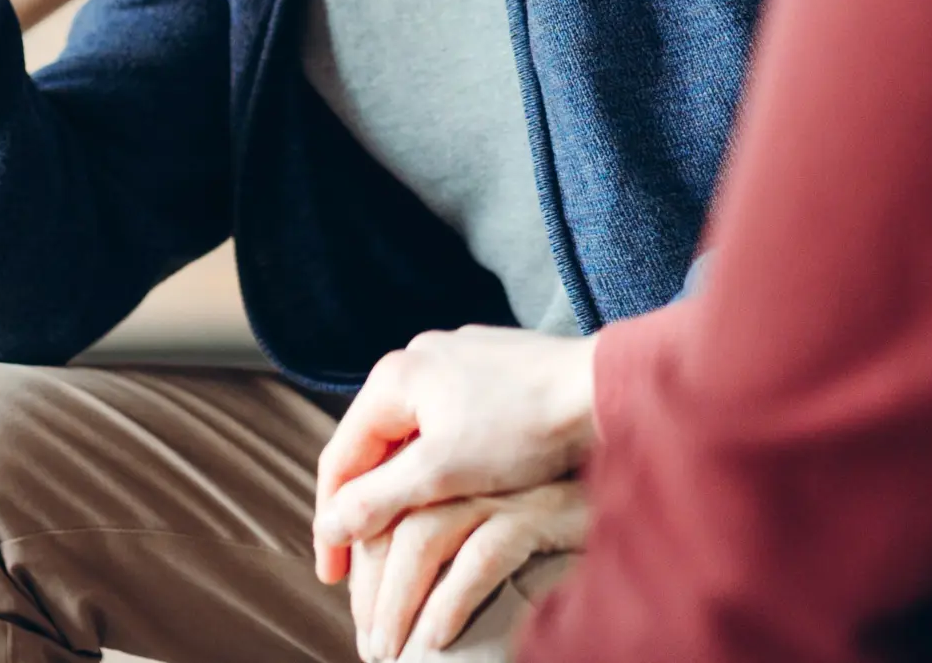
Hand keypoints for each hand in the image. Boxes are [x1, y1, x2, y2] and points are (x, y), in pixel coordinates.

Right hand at [313, 327, 596, 583]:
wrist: (603, 387)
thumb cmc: (523, 429)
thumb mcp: (442, 473)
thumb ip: (378, 498)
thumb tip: (328, 525)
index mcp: (393, 378)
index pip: (341, 457)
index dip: (330, 519)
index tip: (331, 573)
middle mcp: (415, 359)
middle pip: (374, 445)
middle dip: (367, 503)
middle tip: (363, 562)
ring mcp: (455, 359)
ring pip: (413, 434)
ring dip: (405, 482)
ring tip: (407, 529)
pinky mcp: (492, 369)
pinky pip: (449, 420)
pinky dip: (442, 459)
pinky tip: (457, 485)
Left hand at [345, 479, 586, 659]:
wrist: (643, 515)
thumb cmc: (569, 544)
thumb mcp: (502, 542)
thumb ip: (453, 557)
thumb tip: (396, 608)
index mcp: (455, 474)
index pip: (385, 512)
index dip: (360, 564)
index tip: (357, 616)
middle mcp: (471, 474)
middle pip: (395, 522)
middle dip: (371, 589)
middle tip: (370, 645)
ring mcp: (506, 491)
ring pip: (426, 536)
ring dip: (397, 598)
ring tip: (387, 649)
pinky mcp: (545, 514)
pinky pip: (483, 555)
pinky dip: (452, 599)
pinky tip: (435, 638)